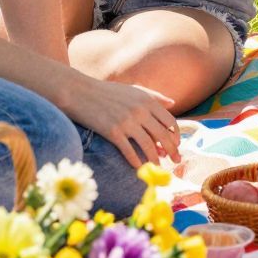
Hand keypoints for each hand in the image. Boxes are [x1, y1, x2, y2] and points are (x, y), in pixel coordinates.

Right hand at [69, 75, 183, 170]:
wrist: (80, 92)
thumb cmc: (107, 92)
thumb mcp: (133, 90)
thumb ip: (154, 96)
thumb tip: (173, 103)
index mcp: (147, 100)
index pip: (170, 121)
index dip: (175, 135)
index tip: (177, 145)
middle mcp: (140, 111)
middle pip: (162, 135)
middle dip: (172, 150)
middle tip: (176, 161)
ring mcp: (126, 122)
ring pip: (148, 146)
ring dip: (155, 159)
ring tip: (158, 167)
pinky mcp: (113, 132)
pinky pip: (129, 151)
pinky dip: (136, 161)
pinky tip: (138, 167)